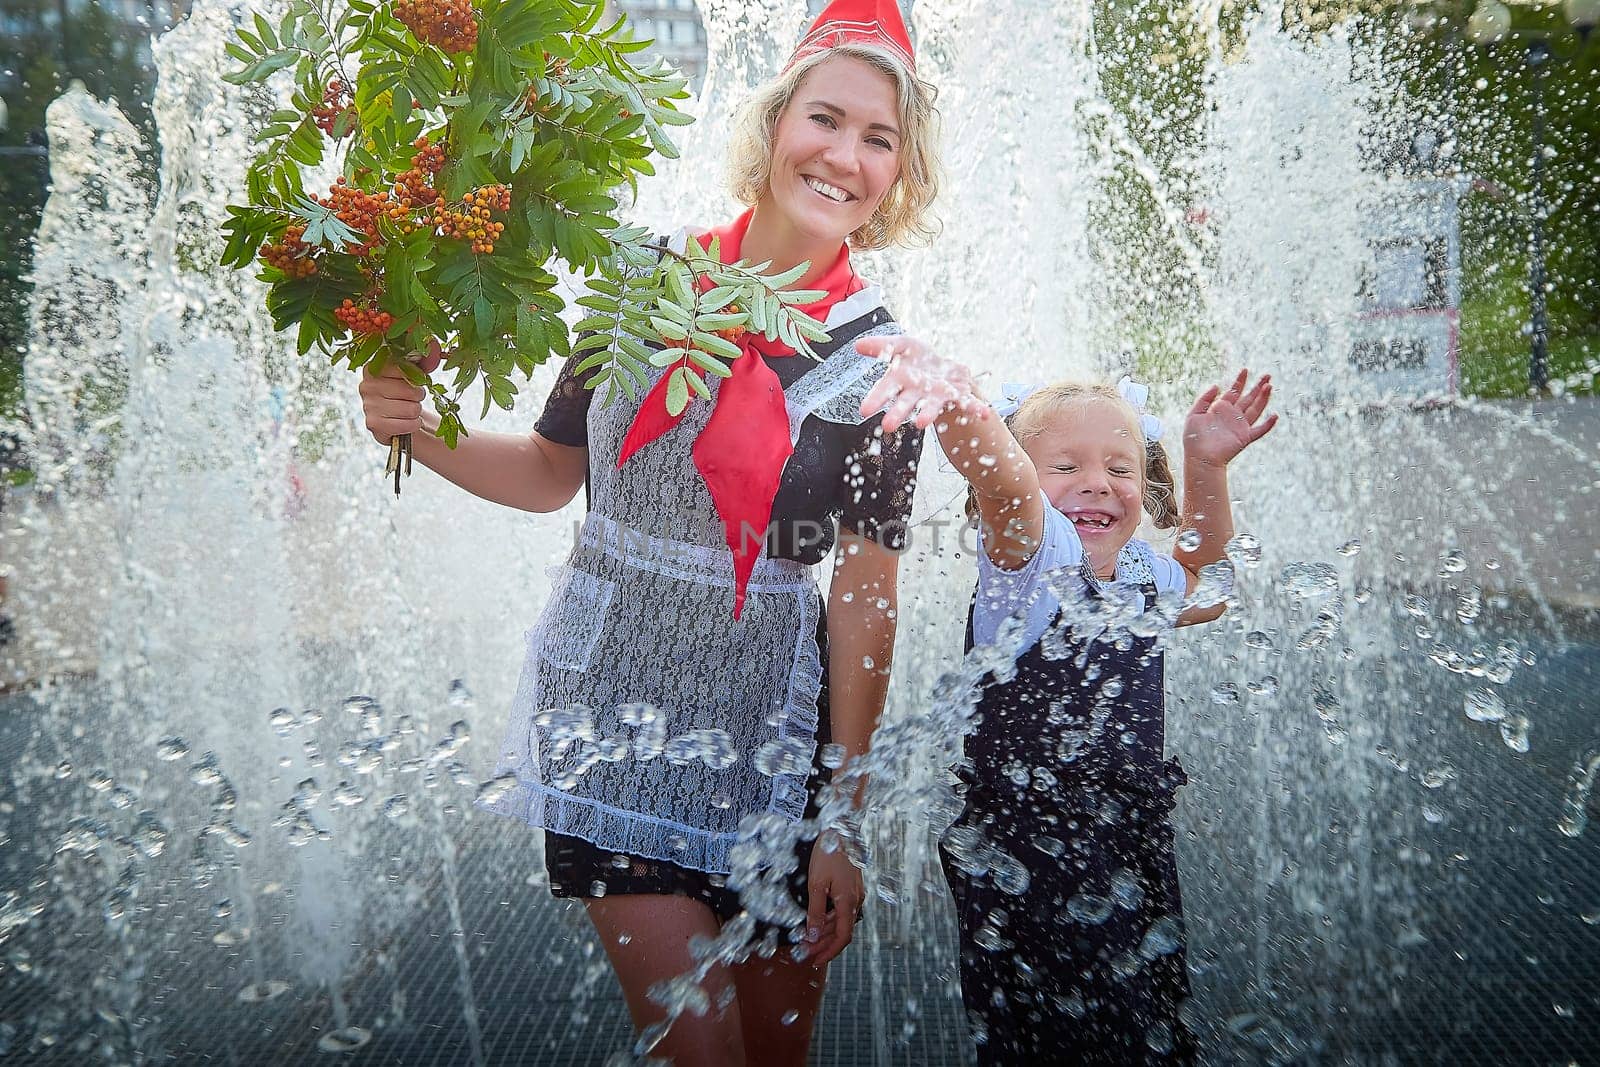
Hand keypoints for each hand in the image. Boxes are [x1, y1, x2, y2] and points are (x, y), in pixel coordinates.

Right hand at [358, 340, 441, 444]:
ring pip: (411, 408)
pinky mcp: (373, 424)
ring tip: (407, 409)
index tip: (414, 380)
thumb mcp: (411, 373)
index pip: (404, 367)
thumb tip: (432, 345)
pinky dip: (413, 424)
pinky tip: (406, 421)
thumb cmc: (403, 391)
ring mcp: (368, 405)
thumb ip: (420, 359)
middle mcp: (366, 385)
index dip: (417, 376)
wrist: (394, 419)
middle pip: (411, 390)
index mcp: (373, 367)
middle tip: (411, 398)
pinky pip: (407, 424)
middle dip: (418, 396)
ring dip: (416, 411)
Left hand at [801, 832, 863, 967]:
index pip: (843, 937)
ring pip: (841, 921)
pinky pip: (841, 910)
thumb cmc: (828, 853)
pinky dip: (829, 919)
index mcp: (849, 902)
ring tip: (807, 940)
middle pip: (841, 931)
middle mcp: (856, 900)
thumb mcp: (816, 884)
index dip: (830, 951)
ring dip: (825, 932)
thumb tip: (811, 936)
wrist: (840, 830)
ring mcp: (855, 894)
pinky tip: (816, 921)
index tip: (816, 960)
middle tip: (805, 952)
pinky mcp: (851, 888)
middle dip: (823, 944)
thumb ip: (815, 912)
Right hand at [856, 335, 982, 432]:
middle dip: (898, 413)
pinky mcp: (957, 394)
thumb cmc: (917, 358)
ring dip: (927, 414)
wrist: (942, 367)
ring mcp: (937, 395)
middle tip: (887, 425)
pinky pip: (966, 402)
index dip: (875, 399)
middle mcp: (918, 392)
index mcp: (901, 380)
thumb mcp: (900, 345)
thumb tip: (857, 345)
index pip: (885, 389)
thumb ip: (881, 346)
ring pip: (932, 406)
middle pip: (906, 403)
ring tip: (920, 423)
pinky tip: (985, 413)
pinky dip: (975, 407)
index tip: (864, 410)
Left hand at [1184, 369, 1276, 467]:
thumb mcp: (1194, 414)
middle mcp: (1233, 416)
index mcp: (1221, 409)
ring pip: (1256, 409)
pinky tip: (1275, 415)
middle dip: (1257, 386)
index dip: (1240, 380)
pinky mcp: (1245, 437)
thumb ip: (1204, 399)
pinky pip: (1260, 430)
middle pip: (1249, 398)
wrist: (1199, 457)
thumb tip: (1217, 385)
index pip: (1234, 391)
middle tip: (1267, 375)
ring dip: (1263, 399)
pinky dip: (1268, 424)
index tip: (1245, 369)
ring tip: (1269, 386)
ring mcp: (1240, 427)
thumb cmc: (1194, 438)